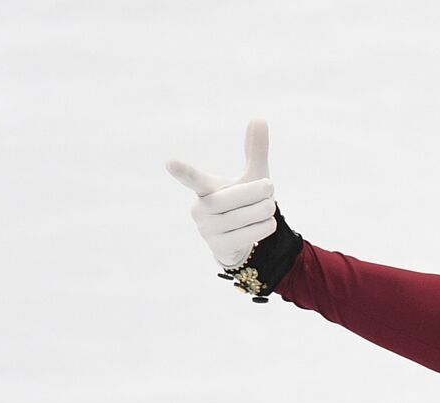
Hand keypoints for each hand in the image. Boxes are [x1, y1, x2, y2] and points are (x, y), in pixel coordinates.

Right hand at [165, 118, 276, 267]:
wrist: (242, 239)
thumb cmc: (245, 202)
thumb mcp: (253, 176)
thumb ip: (255, 151)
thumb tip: (259, 118)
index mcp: (205, 188)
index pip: (194, 179)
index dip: (184, 171)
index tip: (170, 163)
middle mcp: (201, 208)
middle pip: (234, 197)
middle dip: (259, 192)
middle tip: (270, 188)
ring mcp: (207, 230)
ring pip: (247, 215)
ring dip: (265, 210)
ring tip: (267, 209)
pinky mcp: (219, 247)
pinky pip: (251, 234)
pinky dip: (265, 227)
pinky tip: (265, 224)